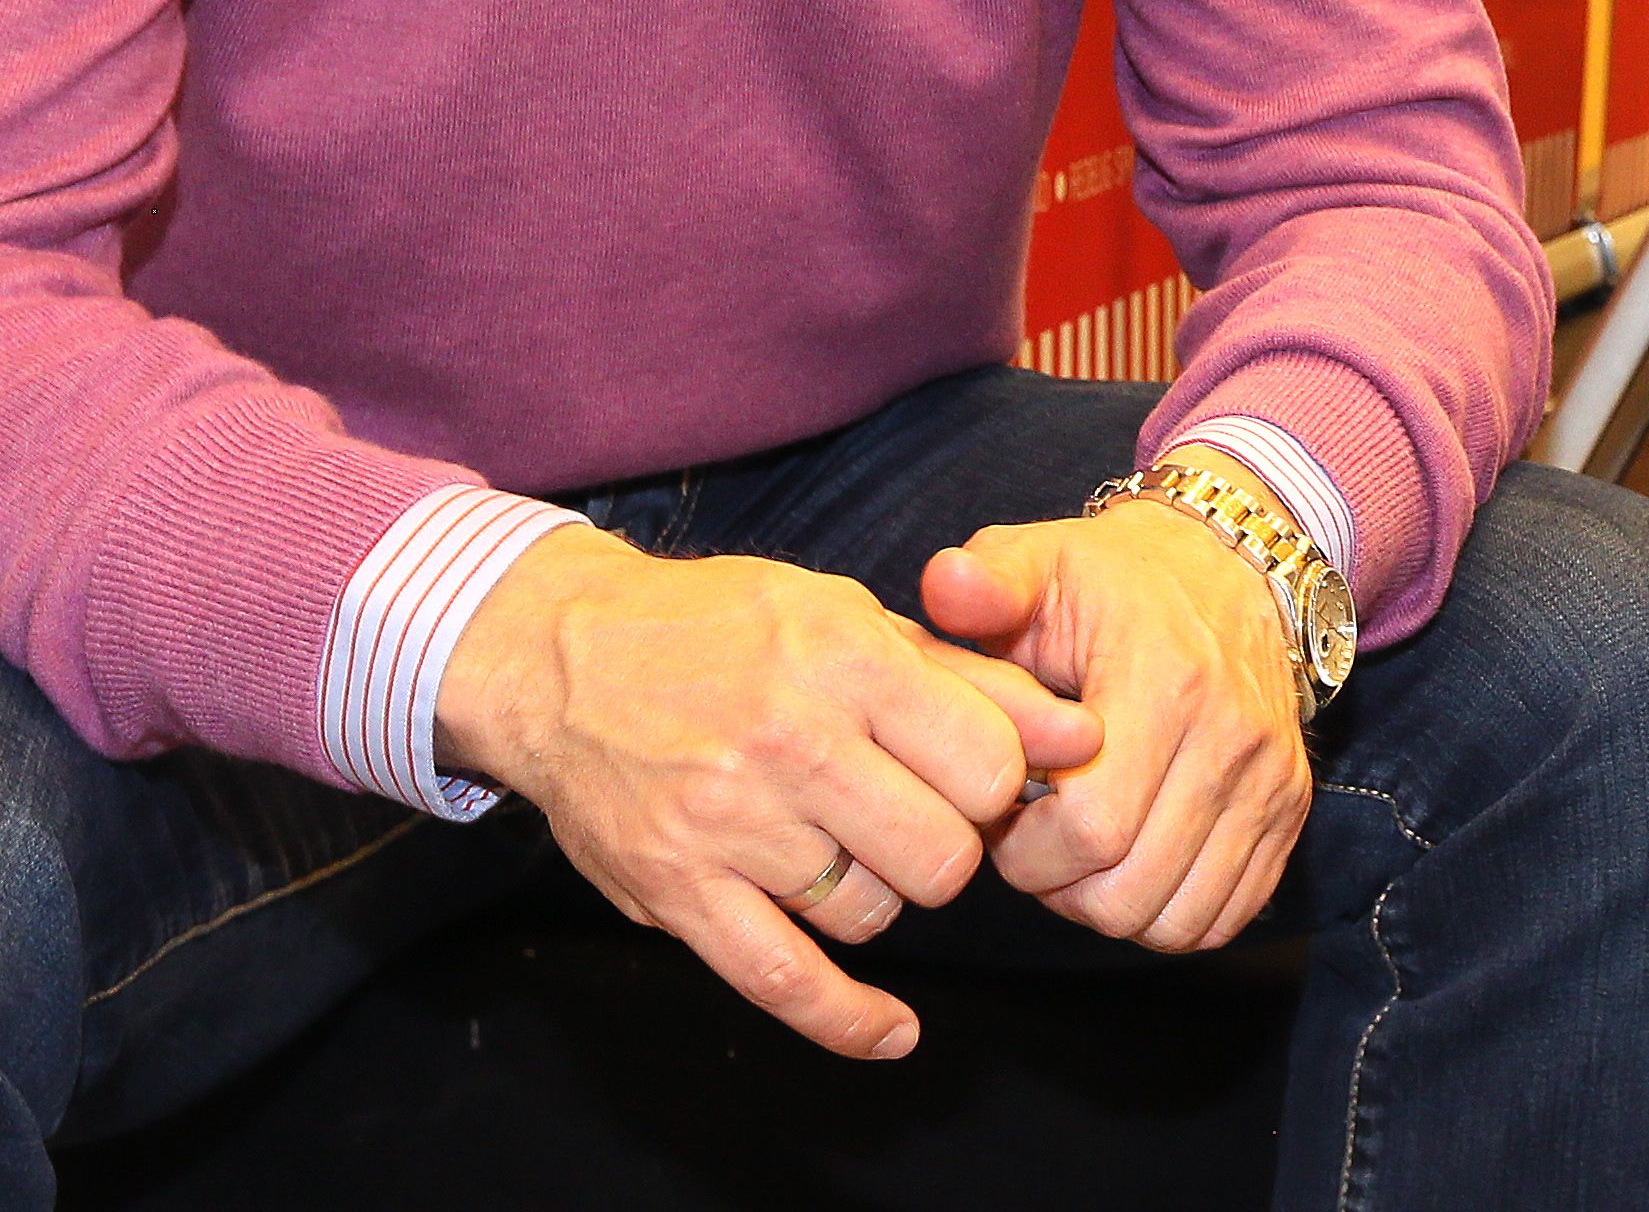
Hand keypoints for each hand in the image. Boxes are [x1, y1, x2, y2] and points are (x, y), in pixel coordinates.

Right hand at [434, 525, 1098, 1060]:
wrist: (563, 654)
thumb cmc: (726, 626)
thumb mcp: (851, 618)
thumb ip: (973, 681)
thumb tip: (1085, 736)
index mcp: (844, 660)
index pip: (988, 765)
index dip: (997, 783)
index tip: (971, 774)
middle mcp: (789, 742)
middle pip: (942, 854)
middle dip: (947, 846)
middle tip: (912, 815)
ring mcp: (728, 825)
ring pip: (872, 914)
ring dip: (878, 894)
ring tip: (841, 843)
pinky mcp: (677, 892)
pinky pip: (787, 982)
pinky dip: (850, 1021)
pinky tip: (893, 1031)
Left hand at [923, 451, 1312, 954]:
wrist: (1228, 566)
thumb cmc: (1112, 579)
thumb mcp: (1039, 561)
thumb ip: (984, 582)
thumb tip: (945, 586)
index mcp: (1163, 682)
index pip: (1091, 830)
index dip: (1026, 851)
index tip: (1003, 813)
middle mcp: (1231, 737)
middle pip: (1130, 892)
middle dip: (1059, 889)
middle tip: (1034, 841)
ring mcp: (1269, 779)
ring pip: (1178, 922)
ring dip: (1112, 908)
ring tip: (1081, 852)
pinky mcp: (1289, 809)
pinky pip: (1226, 916)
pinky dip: (1169, 914)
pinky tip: (1133, 862)